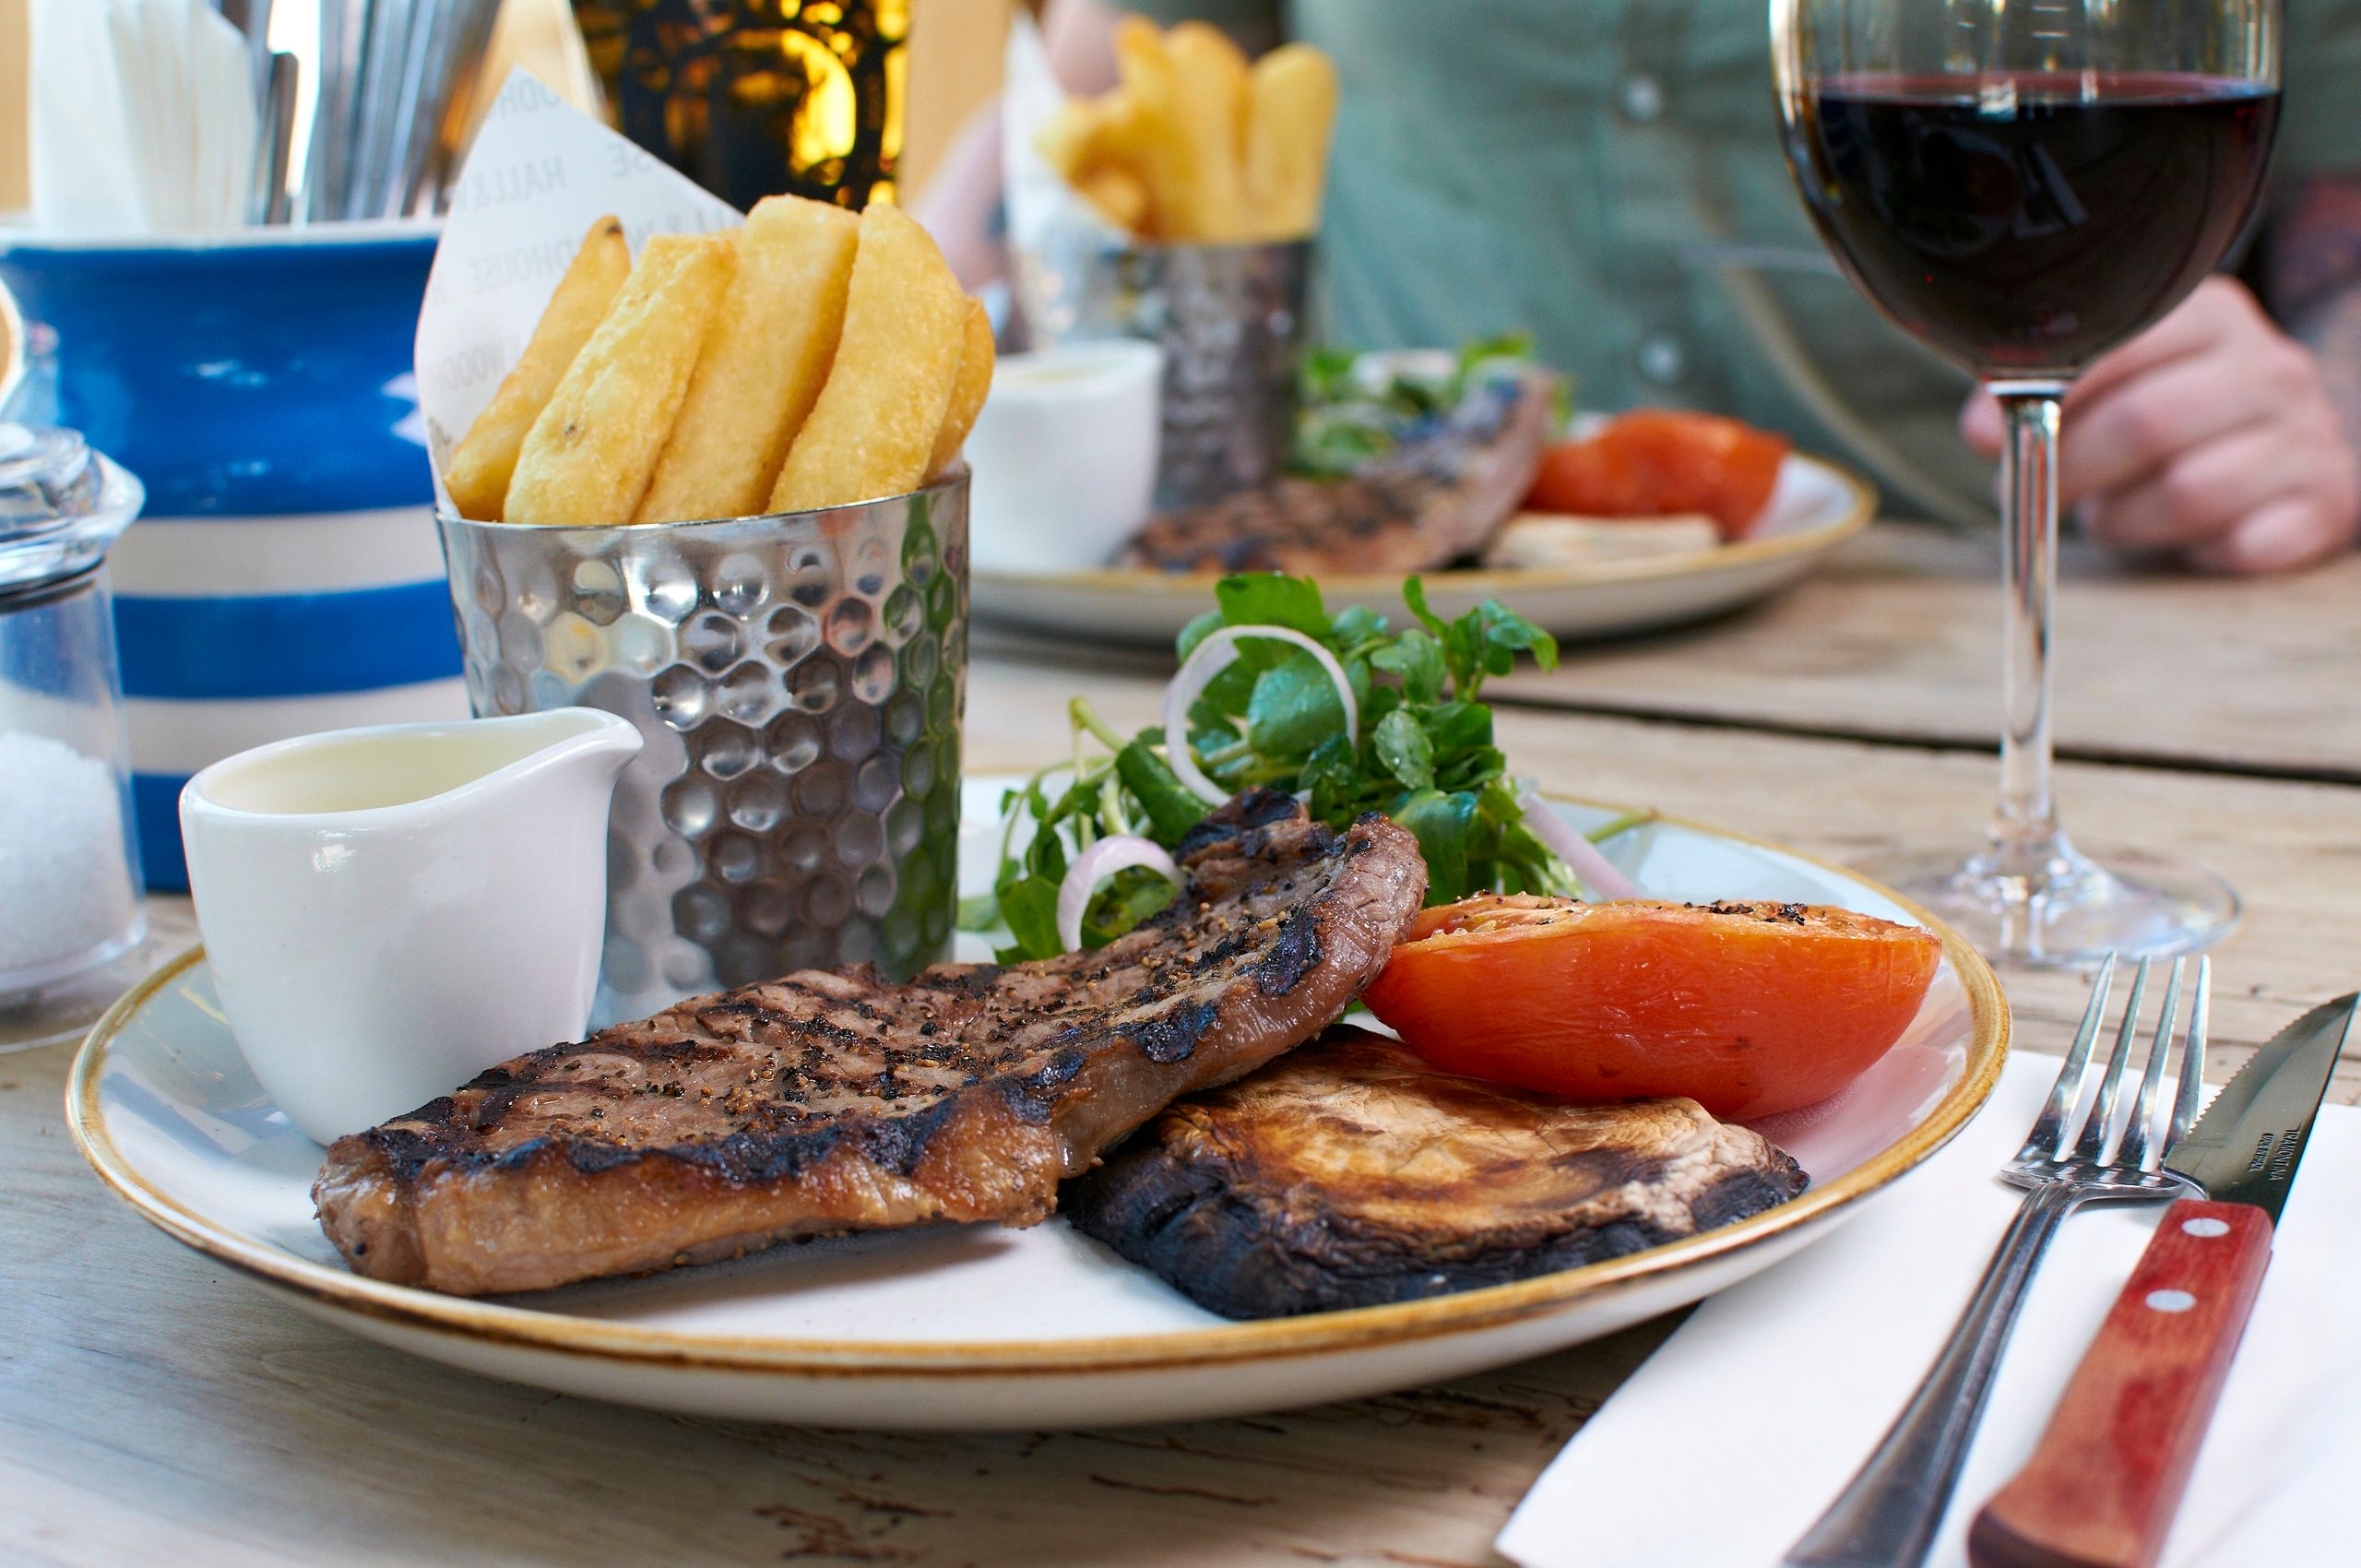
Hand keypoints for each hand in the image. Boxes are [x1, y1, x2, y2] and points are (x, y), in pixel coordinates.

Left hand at [1960, 278, 2360, 573]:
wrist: (2284, 450)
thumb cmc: (2173, 416)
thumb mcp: (2116, 380)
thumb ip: (2049, 391)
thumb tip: (1983, 429)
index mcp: (2211, 315)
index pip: (2116, 344)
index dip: (2041, 396)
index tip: (1983, 436)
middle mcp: (2270, 366)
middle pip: (2144, 423)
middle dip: (2068, 470)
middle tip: (2038, 493)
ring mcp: (2307, 433)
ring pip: (2186, 492)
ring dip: (2122, 520)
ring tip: (2108, 514)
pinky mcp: (2326, 501)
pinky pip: (2244, 544)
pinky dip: (2198, 553)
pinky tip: (2187, 539)